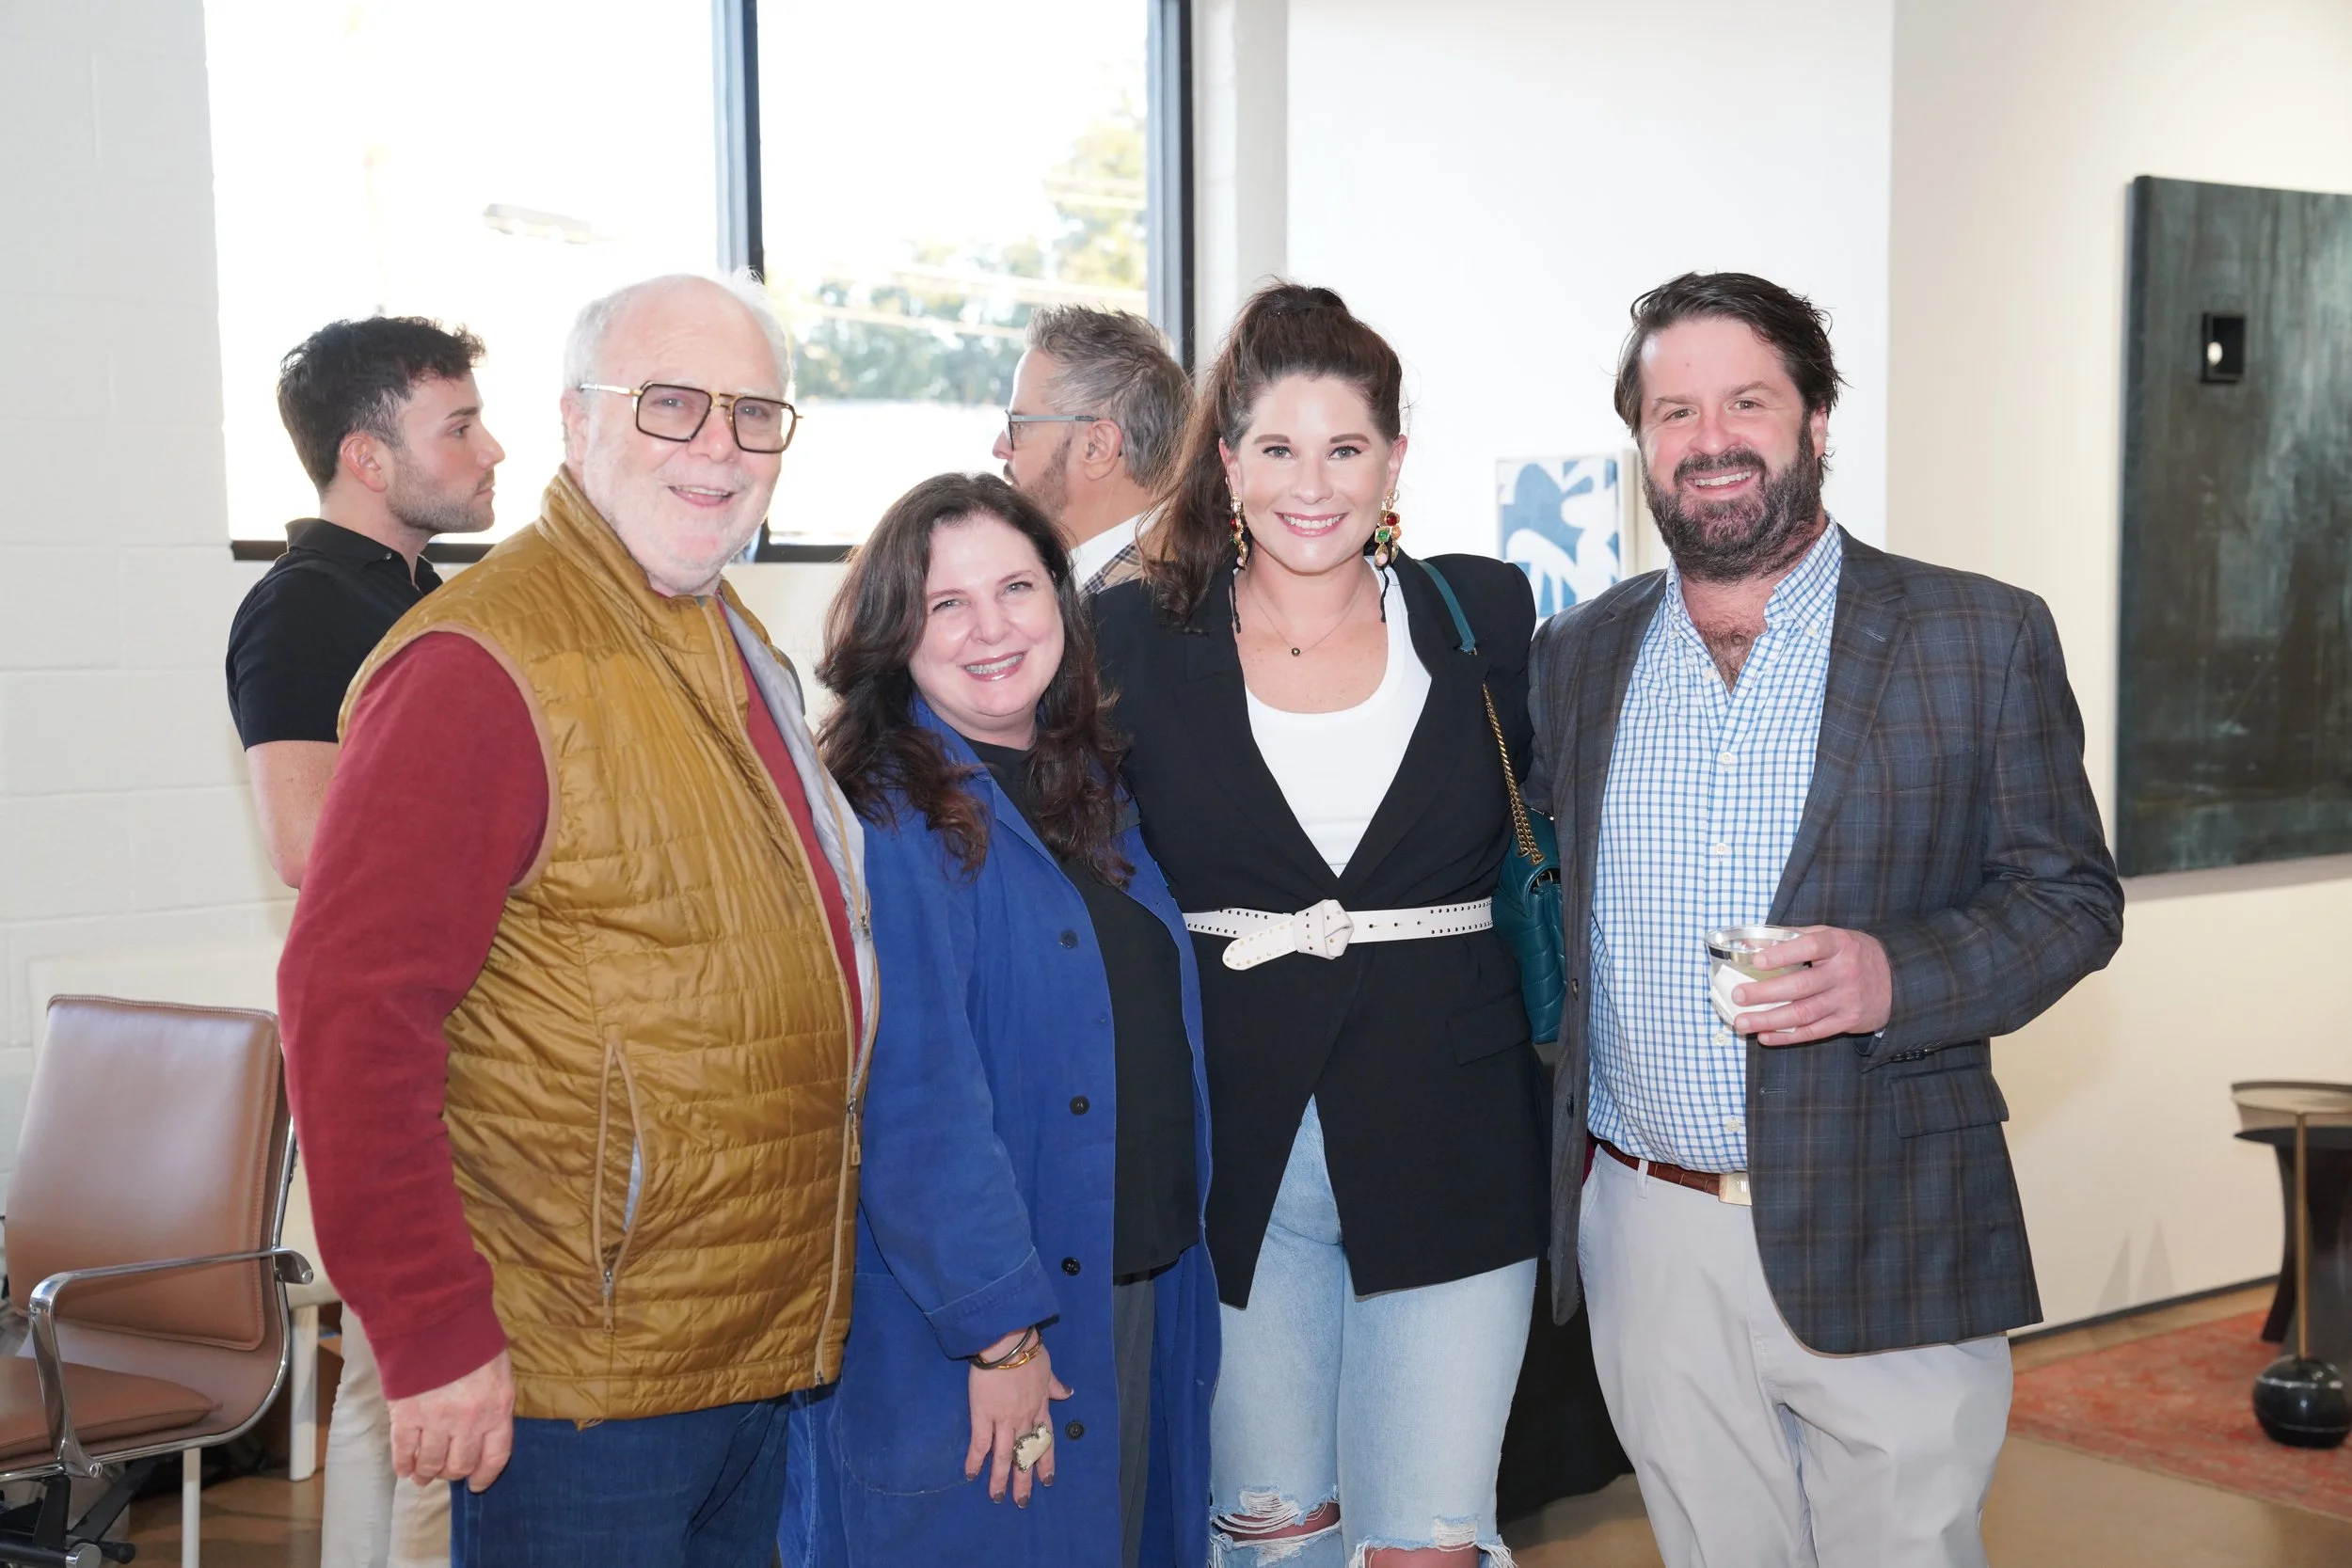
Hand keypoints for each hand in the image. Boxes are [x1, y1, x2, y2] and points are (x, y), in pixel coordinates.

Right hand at [387, 1350, 514, 1492]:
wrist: (436, 1319)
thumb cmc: (471, 1338)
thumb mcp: (498, 1368)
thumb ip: (494, 1400)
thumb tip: (486, 1425)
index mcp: (497, 1408)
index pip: (495, 1456)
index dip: (484, 1476)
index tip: (476, 1485)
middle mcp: (469, 1421)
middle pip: (460, 1464)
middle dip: (453, 1473)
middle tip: (446, 1473)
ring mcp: (436, 1421)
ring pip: (431, 1463)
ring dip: (426, 1473)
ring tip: (422, 1475)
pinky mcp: (407, 1416)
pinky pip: (404, 1451)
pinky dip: (403, 1464)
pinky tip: (405, 1468)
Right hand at [965, 1330, 1071, 1505]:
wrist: (1008, 1342)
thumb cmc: (1029, 1350)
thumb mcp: (1048, 1368)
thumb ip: (1055, 1385)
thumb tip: (1068, 1394)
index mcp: (1040, 1407)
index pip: (1045, 1440)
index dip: (1046, 1461)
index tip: (1047, 1481)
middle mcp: (1024, 1419)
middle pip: (1025, 1454)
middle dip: (1024, 1480)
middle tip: (1022, 1502)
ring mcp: (1004, 1420)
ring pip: (1004, 1456)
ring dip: (1001, 1479)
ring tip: (998, 1498)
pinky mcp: (983, 1416)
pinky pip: (980, 1444)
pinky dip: (976, 1461)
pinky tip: (971, 1475)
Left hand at [1729, 926, 1891, 1046]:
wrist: (1896, 979)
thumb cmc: (1851, 954)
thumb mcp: (1830, 937)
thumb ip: (1792, 938)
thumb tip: (1749, 944)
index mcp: (1838, 944)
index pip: (1810, 946)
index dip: (1782, 954)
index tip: (1757, 961)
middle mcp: (1844, 972)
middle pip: (1800, 985)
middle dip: (1765, 992)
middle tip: (1738, 995)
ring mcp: (1847, 1000)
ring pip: (1803, 1013)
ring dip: (1769, 1020)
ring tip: (1742, 1022)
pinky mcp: (1848, 1021)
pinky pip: (1813, 1032)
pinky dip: (1786, 1036)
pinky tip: (1765, 1036)